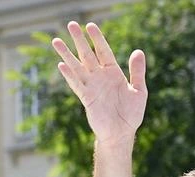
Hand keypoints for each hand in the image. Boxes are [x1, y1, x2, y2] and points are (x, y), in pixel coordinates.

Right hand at [52, 22, 146, 143]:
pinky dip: (69, 75)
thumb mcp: (139, 91)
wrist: (121, 134)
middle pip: (88, 54)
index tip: (90, 25)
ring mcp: (92, 87)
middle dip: (79, 40)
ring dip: (67, 54)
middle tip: (71, 24)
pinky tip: (61, 65)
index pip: (104, 51)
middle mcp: (100, 77)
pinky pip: (77, 85)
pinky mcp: (87, 99)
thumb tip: (138, 51)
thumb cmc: (131, 114)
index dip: (97, 38)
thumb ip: (137, 72)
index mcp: (113, 73)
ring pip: (77, 67)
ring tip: (56, 41)